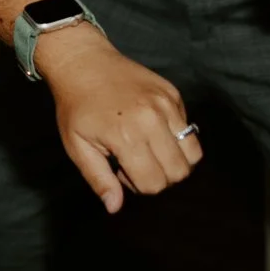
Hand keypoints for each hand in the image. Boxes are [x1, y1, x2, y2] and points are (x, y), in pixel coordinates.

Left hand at [37, 29, 202, 212]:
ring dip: (175, 160)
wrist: (83, 63)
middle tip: (135, 162)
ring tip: (149, 149)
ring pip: (193, 154)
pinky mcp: (174, 94)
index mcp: (126, 137)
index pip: (154, 183)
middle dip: (159, 177)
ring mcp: (167, 105)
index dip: (138, 186)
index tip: (120, 170)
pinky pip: (189, 129)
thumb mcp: (77, 146)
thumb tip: (115, 207)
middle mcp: (152, 120)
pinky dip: (176, 137)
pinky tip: (151, 128)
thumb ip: (99, 179)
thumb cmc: (76, 107)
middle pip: (179, 172)